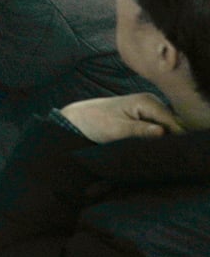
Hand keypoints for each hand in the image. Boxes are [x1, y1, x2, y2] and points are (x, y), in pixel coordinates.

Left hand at [60, 93, 181, 143]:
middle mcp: (152, 102)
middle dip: (169, 140)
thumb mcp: (117, 130)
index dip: (175, 140)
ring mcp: (150, 108)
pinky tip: (147, 146)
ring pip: (168, 128)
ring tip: (149, 149)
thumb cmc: (96, 122)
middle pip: (174, 125)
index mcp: (147, 102)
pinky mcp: (146, 115)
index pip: (174, 123)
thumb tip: (162, 133)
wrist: (80, 118)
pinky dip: (156, 138)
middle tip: (157, 154)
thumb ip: (140, 131)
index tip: (167, 153)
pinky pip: (160, 128)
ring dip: (162, 140)